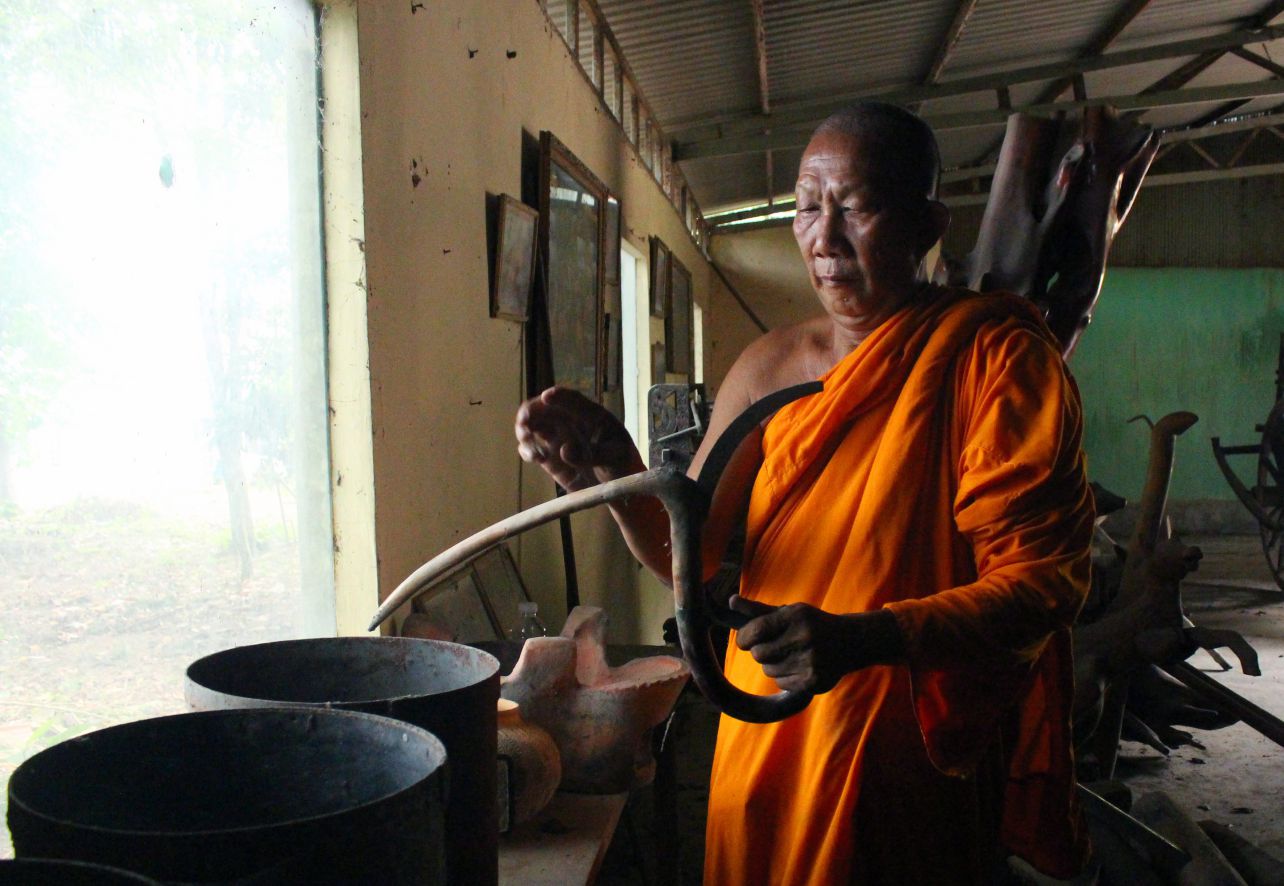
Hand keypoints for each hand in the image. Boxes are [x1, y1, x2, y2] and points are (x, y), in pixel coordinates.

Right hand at [515, 387, 640, 490]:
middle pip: (545, 409)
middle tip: (525, 421)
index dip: (558, 396)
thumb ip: (593, 454)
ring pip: (534, 426)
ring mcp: (558, 439)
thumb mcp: (614, 457)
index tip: (546, 397)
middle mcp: (571, 422)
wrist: (617, 487)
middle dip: (532, 411)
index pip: (572, 400)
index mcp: (591, 415)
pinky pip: (531, 449)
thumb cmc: (621, 465)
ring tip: (526, 438)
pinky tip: (534, 457)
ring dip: (524, 428)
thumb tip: (563, 450)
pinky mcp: (549, 457)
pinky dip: (527, 450)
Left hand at [730, 596, 903, 693]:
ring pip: (768, 670)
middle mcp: (804, 638)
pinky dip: (784, 676)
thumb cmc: (812, 623)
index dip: (744, 638)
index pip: (755, 631)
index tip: (746, 639)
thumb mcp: (789, 612)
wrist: (851, 642)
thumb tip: (731, 601)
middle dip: (759, 651)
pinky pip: (781, 683)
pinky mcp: (814, 681)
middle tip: (772, 646)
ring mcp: (810, 661)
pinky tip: (799, 666)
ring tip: (790, 655)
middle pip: (758, 654)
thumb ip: (758, 610)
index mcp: (795, 616)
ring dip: (772, 664)